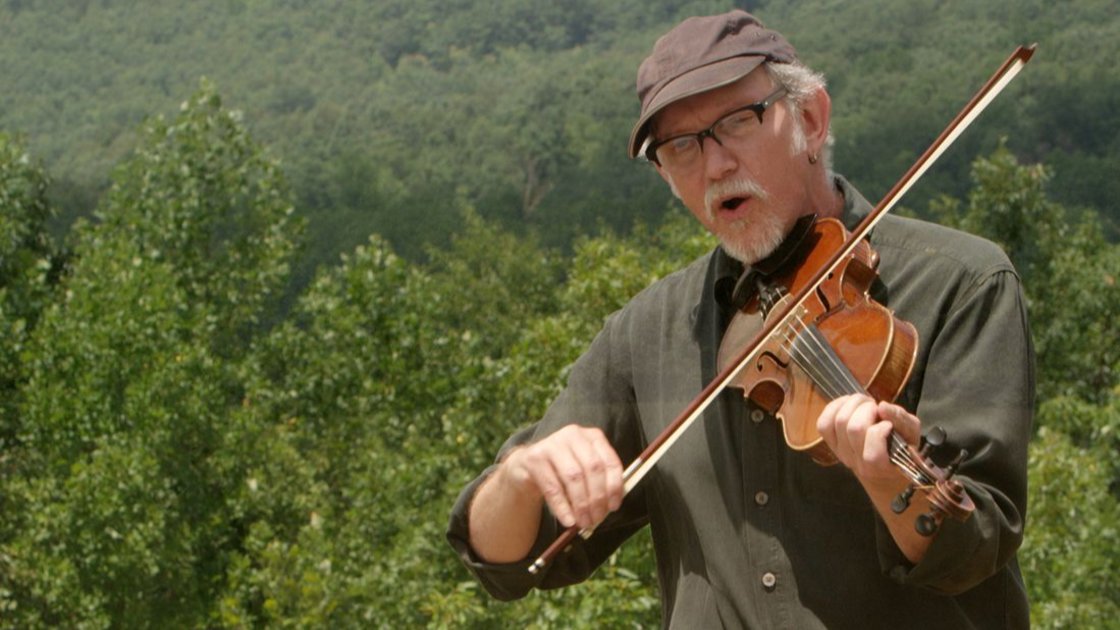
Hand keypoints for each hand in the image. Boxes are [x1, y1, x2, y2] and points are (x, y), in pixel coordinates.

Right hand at [501, 425, 624, 529]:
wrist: (527, 467)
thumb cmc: (562, 471)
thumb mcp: (583, 470)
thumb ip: (598, 483)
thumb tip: (610, 506)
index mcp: (592, 436)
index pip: (609, 461)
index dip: (614, 486)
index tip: (614, 507)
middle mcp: (573, 434)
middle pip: (593, 468)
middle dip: (597, 497)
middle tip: (597, 519)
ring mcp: (552, 444)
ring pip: (573, 477)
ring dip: (581, 504)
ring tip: (584, 522)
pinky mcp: (534, 458)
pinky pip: (552, 487)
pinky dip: (562, 507)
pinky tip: (568, 521)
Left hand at [816, 394, 920, 488]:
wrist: (881, 469)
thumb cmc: (901, 449)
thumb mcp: (912, 436)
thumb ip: (902, 421)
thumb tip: (883, 406)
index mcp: (881, 467)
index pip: (873, 453)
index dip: (881, 430)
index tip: (888, 424)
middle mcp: (857, 463)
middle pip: (854, 428)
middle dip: (867, 409)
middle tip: (876, 407)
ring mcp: (841, 454)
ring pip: (838, 421)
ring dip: (853, 404)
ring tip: (865, 404)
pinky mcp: (830, 444)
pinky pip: (824, 423)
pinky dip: (835, 407)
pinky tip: (849, 404)